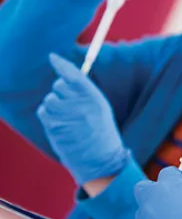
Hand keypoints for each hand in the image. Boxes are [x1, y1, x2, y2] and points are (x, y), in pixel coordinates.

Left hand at [36, 54, 129, 184]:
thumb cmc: (101, 134)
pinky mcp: (54, 127)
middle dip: (61, 93)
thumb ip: (85, 93)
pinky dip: (48, 117)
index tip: (53, 57)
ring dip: (54, 106)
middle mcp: (80, 105)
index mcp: (95, 99)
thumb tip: (67, 77)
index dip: (62, 64)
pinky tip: (60, 126)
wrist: (101, 160)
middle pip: (58, 86)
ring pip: (49, 99)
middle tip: (70, 106)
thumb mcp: (101, 110)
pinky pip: (43, 112)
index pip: (75, 75)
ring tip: (66, 119)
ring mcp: (66, 116)